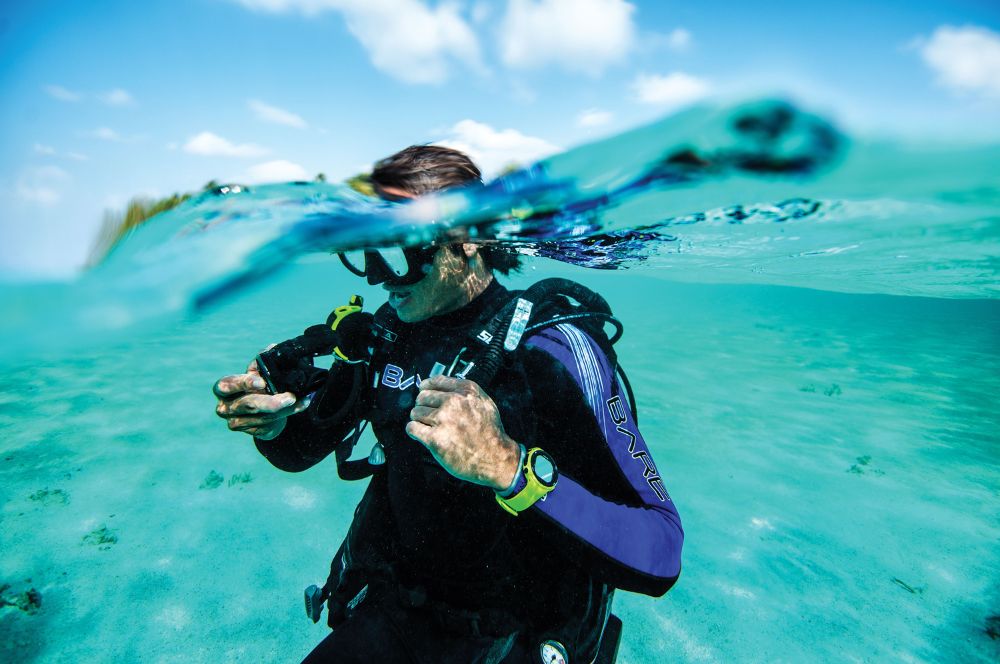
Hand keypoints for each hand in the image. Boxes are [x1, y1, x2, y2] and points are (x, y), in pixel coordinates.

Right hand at [213, 355, 306, 439]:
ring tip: (300, 399)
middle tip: (290, 397)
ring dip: (285, 409)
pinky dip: (288, 414)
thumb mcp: (257, 372)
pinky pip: (270, 425)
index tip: (262, 382)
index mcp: (223, 388)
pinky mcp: (251, 432)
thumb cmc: (257, 383)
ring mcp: (236, 422)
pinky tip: (299, 405)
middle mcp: (225, 407)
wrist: (262, 406)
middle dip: (271, 402)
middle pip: (248, 405)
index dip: (244, 383)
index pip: (227, 385)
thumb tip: (273, 348)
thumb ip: (262, 362)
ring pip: (263, 417)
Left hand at [406, 375, 520, 489]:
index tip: (424, 393)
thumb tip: (442, 386)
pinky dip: (414, 431)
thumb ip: (464, 391)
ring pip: (415, 412)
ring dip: (419, 419)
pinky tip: (421, 434)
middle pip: (422, 396)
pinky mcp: (435, 439)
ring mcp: (443, 420)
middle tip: (429, 415)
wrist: (495, 458)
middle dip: (423, 405)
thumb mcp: (485, 402)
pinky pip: (412, 428)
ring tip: (429, 427)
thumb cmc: (490, 432)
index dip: (426, 388)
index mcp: (466, 390)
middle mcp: (454, 402)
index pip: (435, 381)